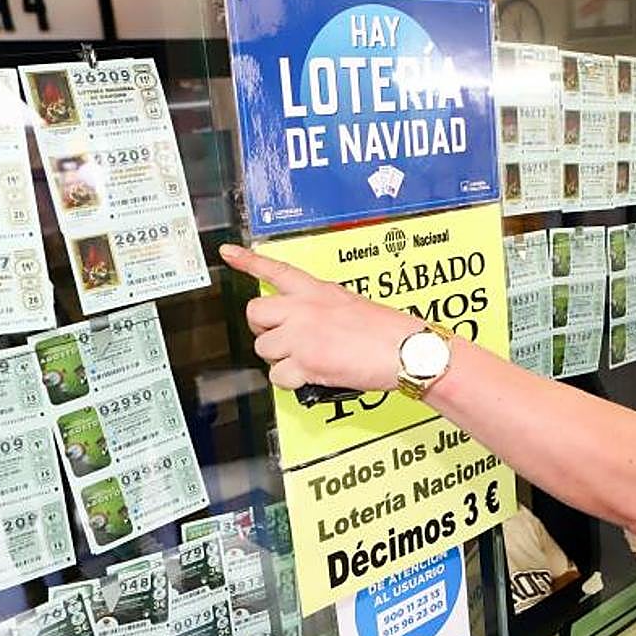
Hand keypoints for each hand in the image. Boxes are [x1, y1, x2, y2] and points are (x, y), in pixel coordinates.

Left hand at [219, 244, 422, 392]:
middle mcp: (304, 308)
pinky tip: (312, 377)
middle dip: (264, 329)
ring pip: (264, 348)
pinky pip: (278, 376)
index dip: (248, 261)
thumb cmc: (390, 333)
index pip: (276, 270)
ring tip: (308, 361)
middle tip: (283, 338)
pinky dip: (292, 382)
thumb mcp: (353, 305)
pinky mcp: (305, 362)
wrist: (407, 350)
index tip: (228, 253)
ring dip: (281, 359)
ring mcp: (301, 335)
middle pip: (255, 313)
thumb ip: (323, 309)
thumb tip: (308, 324)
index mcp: (318, 290)